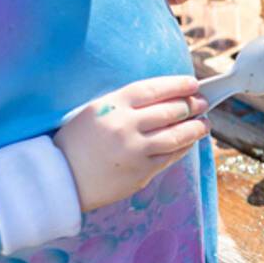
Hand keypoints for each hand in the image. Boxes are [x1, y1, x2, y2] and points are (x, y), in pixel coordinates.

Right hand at [54, 76, 207, 211]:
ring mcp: (135, 150)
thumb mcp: (94, 112)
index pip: (154, 89)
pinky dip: (184, 146)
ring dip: (196, 127)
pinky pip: (171, 156)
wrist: (59, 179)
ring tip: (204, 123)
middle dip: (192, 105)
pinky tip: (190, 141)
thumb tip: (165, 98)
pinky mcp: (141, 172)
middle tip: (202, 103)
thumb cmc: (76, 142)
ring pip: (177, 135)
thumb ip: (125, 105)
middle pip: (170, 111)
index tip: (193, 84)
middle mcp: (125, 126)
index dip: (177, 85)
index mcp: (112, 106)